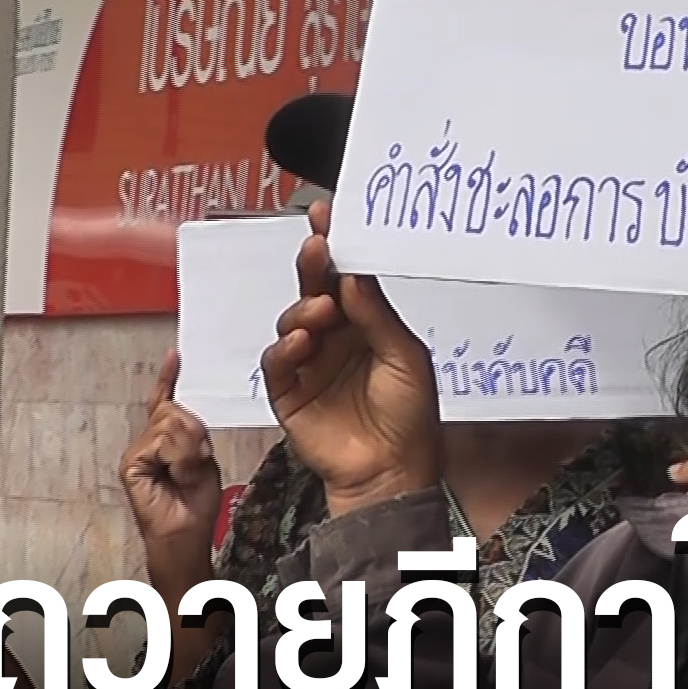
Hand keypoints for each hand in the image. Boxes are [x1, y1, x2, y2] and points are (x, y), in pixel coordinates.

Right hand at [121, 351, 222, 601]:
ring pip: (171, 425)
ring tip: (186, 475)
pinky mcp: (131, 463)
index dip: (169, 379)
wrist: (184, 535)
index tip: (175, 354)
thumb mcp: (204, 462)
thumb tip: (183, 416)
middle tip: (197, 465)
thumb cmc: (195, 505)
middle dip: (195, 437)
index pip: (167, 403)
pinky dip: (178, 458)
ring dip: (189, 451)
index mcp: (165, 438)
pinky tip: (175, 475)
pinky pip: (162, 443)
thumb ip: (194, 437)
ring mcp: (136, 451)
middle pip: (176, 413)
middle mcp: (146, 440)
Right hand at [263, 200, 440, 516]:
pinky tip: (303, 341)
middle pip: (316, 290)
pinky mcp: (289, 392)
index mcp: (367, 325)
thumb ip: (376, 315)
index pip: (347, 277)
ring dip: (304, 309)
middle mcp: (336, 338)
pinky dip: (285, 347)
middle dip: (313, 265)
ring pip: (293, 320)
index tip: (328, 217)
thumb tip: (354, 273)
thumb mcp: (405, 357)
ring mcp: (310, 363)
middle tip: (316, 244)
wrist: (394, 471)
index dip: (336, 248)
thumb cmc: (410, 418)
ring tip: (323, 310)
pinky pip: (277, 362)